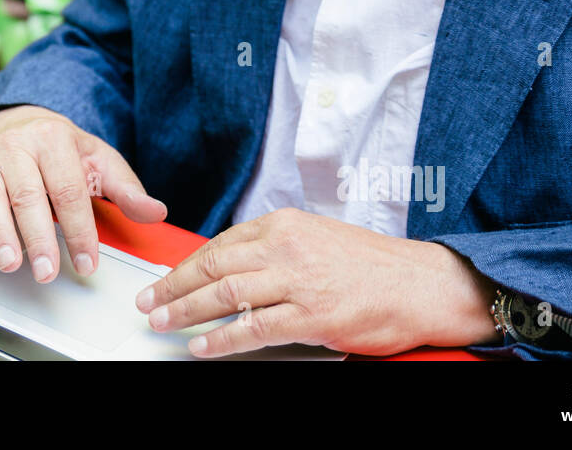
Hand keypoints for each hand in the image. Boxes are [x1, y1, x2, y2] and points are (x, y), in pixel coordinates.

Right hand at [0, 105, 166, 282]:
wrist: (18, 119)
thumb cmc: (60, 147)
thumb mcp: (98, 159)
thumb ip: (126, 188)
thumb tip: (155, 212)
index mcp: (52, 140)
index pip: (68, 191)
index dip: (79, 230)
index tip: (87, 262)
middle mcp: (16, 147)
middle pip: (27, 196)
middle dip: (38, 237)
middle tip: (48, 271)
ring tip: (11, 263)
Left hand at [134, 207, 499, 356]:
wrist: (422, 284)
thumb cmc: (374, 265)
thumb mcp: (317, 238)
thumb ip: (276, 248)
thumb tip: (233, 266)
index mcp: (285, 224)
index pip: (221, 244)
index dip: (186, 265)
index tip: (165, 279)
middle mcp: (287, 246)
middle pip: (213, 266)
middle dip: (173, 286)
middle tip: (148, 301)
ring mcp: (298, 281)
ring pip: (225, 295)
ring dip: (186, 311)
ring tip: (163, 322)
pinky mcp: (312, 315)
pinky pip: (254, 329)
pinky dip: (221, 340)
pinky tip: (202, 347)